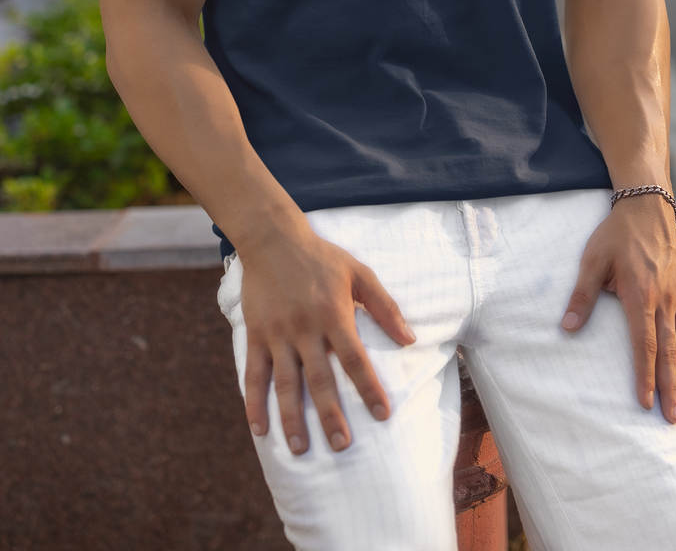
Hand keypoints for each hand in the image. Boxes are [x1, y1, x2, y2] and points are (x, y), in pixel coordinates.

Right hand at [239, 220, 415, 453]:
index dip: (369, 388)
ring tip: (301, 449)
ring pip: (285, 384)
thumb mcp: (359, 273)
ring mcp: (277, 334)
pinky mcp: (255, 335)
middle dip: (331, 415)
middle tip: (342, 445)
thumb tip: (410, 339)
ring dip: (292, 418)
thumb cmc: (321, 257)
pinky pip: (254, 374)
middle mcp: (305, 328)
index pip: (355, 359)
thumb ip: (385, 306)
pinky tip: (260, 430)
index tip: (383, 414)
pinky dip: (254, 403)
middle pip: (320, 379)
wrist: (273, 238)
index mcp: (333, 314)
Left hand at [560, 194, 675, 421]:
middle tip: (674, 420)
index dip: (645, 375)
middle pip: (670, 351)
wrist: (647, 207)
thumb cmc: (615, 235)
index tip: (645, 403)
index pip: (644, 344)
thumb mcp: (593, 260)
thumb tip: (566, 329)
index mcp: (641, 295)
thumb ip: (582, 296)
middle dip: (671, 387)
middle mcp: (665, 300)